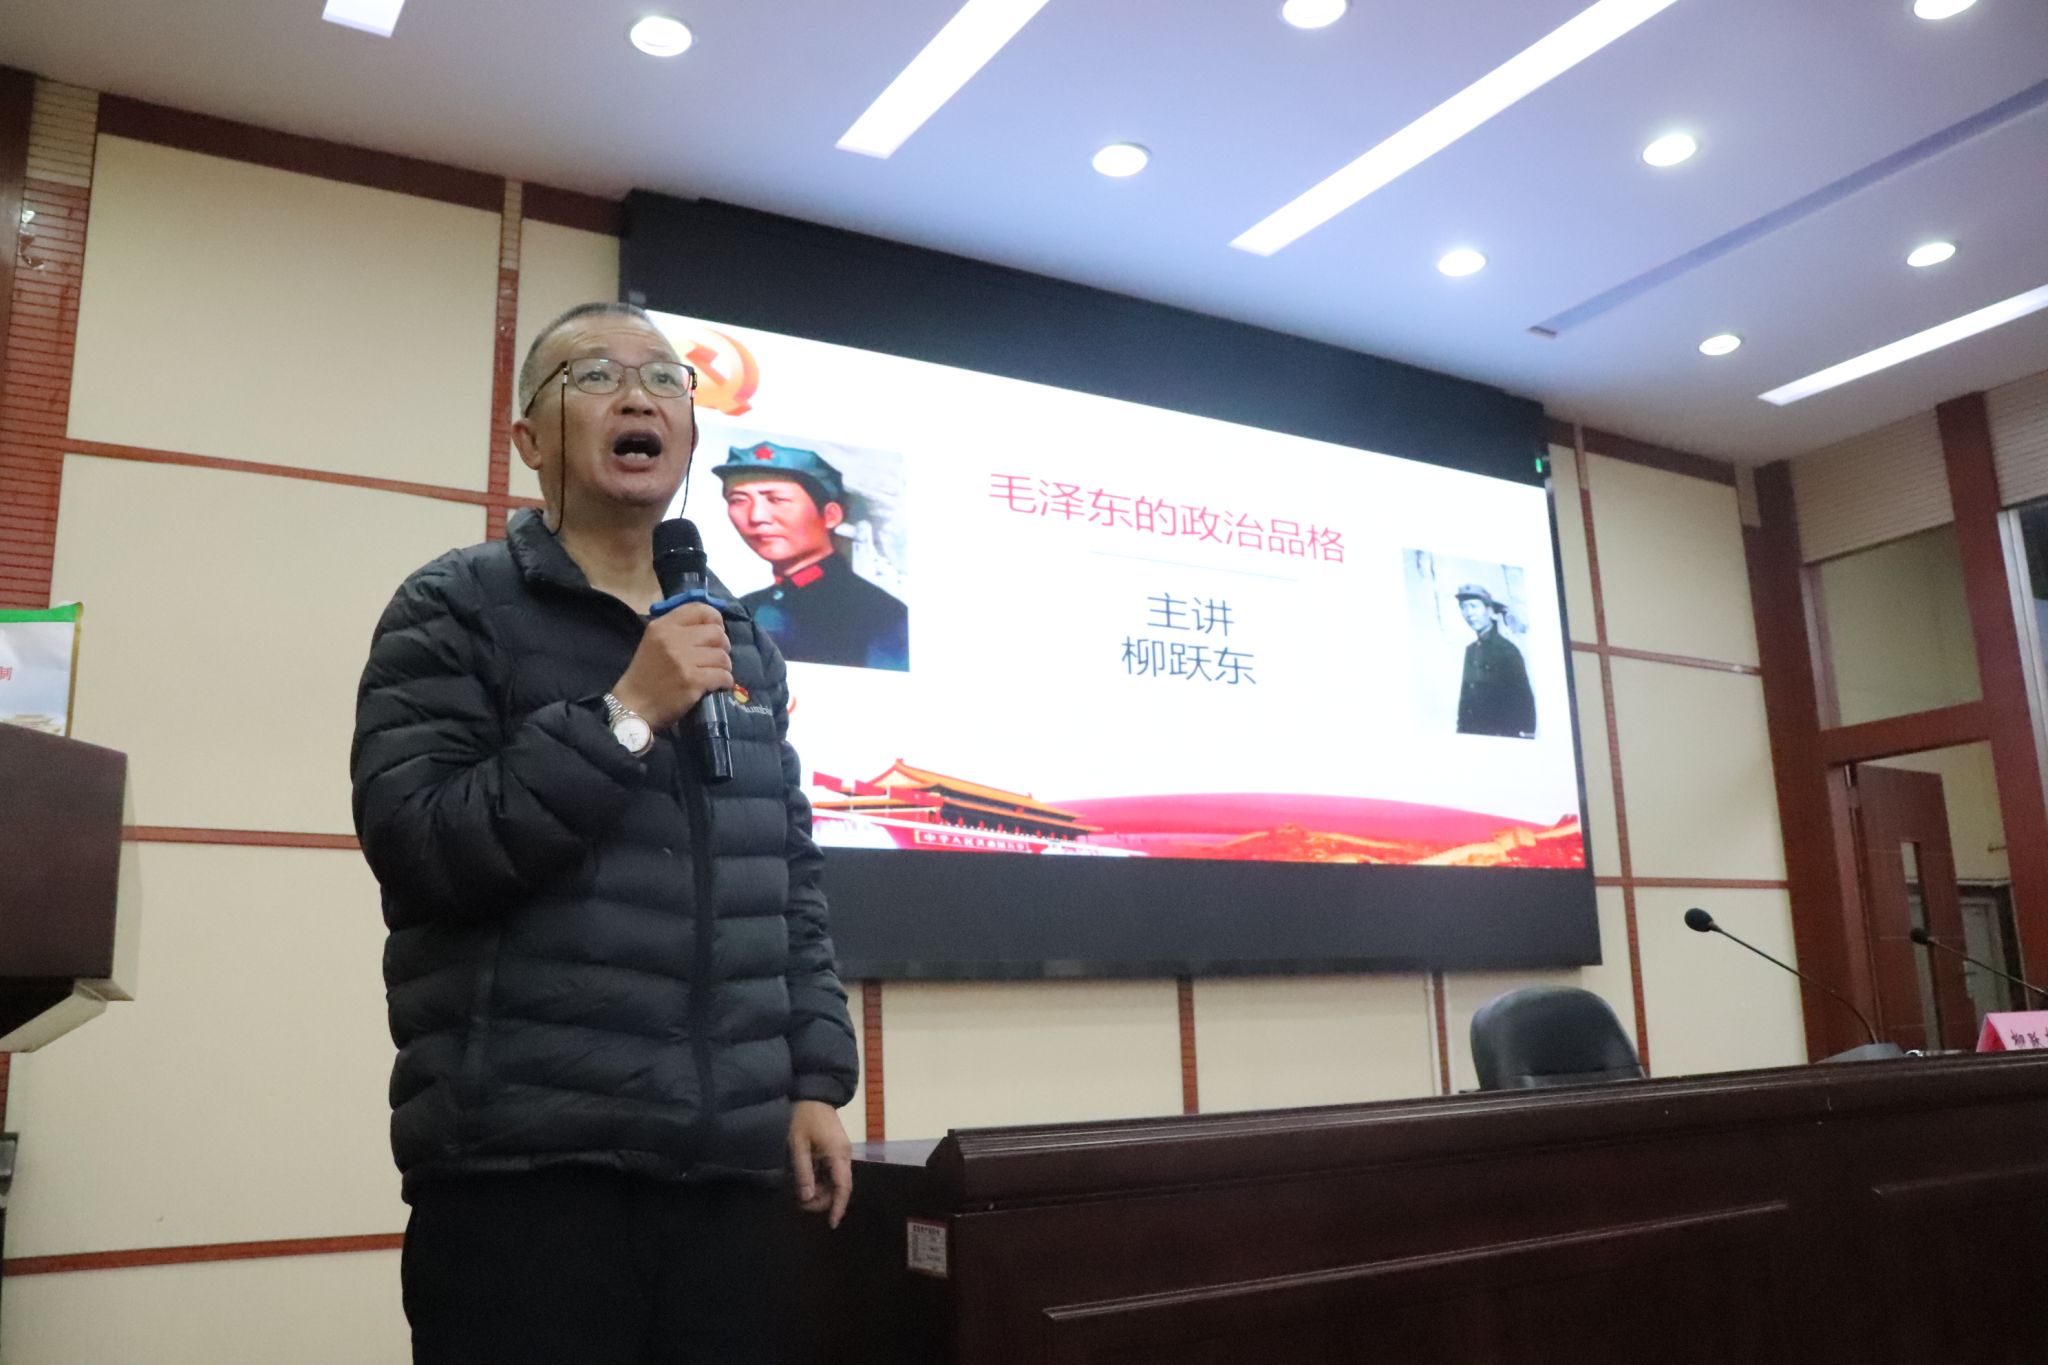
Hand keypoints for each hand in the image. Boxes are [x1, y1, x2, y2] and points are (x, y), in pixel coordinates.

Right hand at [610, 603, 731, 729]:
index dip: (715, 618)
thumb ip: (678, 630)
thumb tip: (713, 627)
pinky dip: (725, 681)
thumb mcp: (654, 643)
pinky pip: (723, 675)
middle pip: (716, 633)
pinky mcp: (692, 680)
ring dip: (724, 666)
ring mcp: (683, 660)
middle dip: (723, 645)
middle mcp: (672, 639)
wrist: (633, 706)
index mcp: (662, 626)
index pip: (699, 609)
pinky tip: (718, 685)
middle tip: (717, 656)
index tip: (717, 630)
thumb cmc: (646, 676)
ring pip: (722, 656)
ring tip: (716, 672)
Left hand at [788, 1099, 852, 1227]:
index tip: (832, 1224)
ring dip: (821, 1190)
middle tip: (801, 1203)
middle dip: (823, 1199)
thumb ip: (803, 1172)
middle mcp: (845, 1155)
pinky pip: (832, 1171)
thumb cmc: (803, 1117)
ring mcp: (842, 1151)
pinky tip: (806, 1181)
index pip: (843, 1187)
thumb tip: (807, 1198)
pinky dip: (821, 1180)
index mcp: (838, 1154)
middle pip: (840, 1187)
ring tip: (800, 1193)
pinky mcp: (836, 1149)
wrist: (813, 1092)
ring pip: (836, 1180)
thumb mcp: (798, 1144)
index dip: (838, 1207)